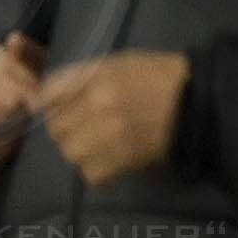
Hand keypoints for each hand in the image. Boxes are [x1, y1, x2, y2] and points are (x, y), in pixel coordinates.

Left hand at [33, 48, 189, 185]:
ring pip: (71, 153)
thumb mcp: (118, 64)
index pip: (50, 94)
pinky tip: (109, 159)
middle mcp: (99, 103)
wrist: (196, 102)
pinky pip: (90, 173)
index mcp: (98, 75)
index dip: (47, 104)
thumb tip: (41, 98)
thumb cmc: (157, 78)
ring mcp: (110, 133)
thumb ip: (80, 78)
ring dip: (79, 151)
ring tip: (97, 145)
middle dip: (65, 129)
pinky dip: (96, 170)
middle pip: (56, 127)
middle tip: (83, 128)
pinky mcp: (123, 159)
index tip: (56, 108)